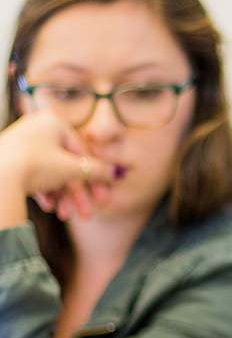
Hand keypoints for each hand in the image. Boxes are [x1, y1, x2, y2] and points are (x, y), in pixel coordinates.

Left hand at [0, 112, 114, 225]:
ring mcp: (19, 144)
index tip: (102, 196)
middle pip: (65, 165)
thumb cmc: (35, 166)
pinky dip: (43, 191)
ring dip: (61, 196)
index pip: (82, 151)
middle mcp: (35, 128)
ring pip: (49, 173)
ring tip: (65, 215)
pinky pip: (32, 174)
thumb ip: (98, 171)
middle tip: (85, 213)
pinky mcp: (7, 159)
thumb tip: (115, 173)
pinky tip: (48, 208)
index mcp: (53, 121)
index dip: (95, 177)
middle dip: (76, 194)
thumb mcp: (74, 169)